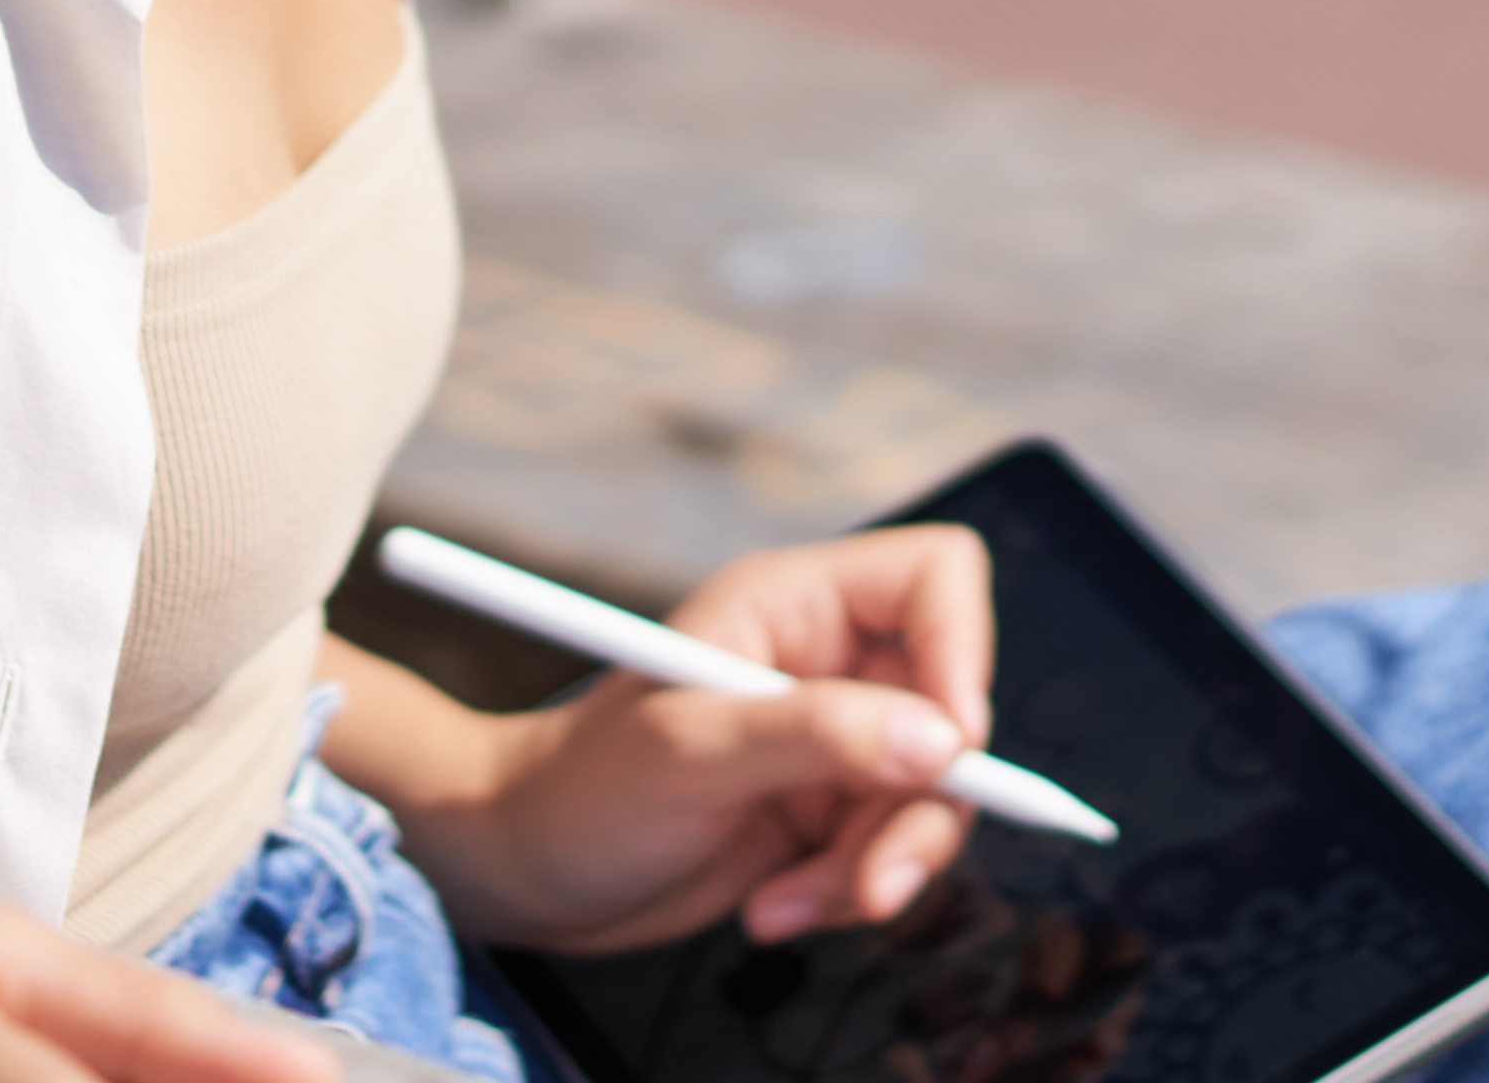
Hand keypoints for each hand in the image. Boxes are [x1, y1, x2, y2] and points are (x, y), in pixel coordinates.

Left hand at [354, 524, 1006, 955]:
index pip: (937, 580)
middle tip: (873, 885)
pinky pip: (890, 853)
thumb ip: (818, 737)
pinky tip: (772, 908)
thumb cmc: (579, 786)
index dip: (963, 653)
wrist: (525, 869)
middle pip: (954, 713)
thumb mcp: (692, 752)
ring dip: (876, 870)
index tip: (947, 747)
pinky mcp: (823, 814)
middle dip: (920, 811)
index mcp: (794, 605)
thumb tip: (943, 742)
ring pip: (932, 798)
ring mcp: (830, 743)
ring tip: (786, 906)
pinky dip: (846, 896)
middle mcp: (825, 666)